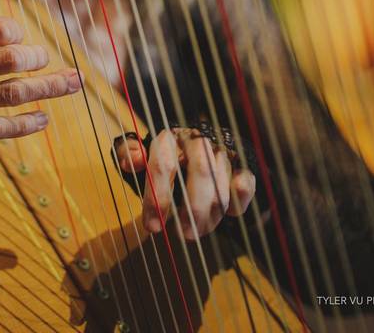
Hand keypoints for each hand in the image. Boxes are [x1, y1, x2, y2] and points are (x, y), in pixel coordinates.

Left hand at [114, 128, 255, 239]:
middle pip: (200, 171)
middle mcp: (198, 140)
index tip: (152, 228)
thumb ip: (128, 153)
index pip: (163, 165)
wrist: (195, 148)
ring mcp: (222, 151)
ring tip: (196, 232)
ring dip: (210, 214)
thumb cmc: (163, 158)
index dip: (157, 198)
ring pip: (222, 183)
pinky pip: (245, 184)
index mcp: (170, 138)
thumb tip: (131, 162)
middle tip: (184, 236)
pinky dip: (239, 202)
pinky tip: (229, 214)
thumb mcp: (141, 154)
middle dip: (192, 208)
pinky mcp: (243, 164)